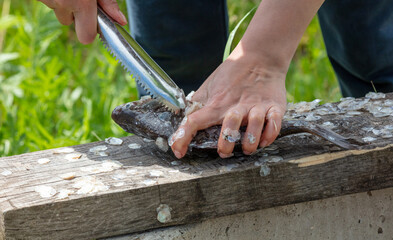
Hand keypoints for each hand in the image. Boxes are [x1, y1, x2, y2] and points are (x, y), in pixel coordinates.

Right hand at [38, 0, 126, 43]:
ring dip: (63, 2)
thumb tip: (121, 22)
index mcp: (81, 3)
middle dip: (74, 14)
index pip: (86, 37)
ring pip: (58, 10)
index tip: (94, 22)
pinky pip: (48, 0)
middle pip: (68, 22)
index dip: (90, 31)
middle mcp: (62, 4)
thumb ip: (108, 3)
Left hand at [170, 44, 286, 157]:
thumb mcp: (210, 85)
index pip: (194, 120)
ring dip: (250, 141)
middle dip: (225, 143)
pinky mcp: (274, 106)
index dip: (183, 137)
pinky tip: (264, 141)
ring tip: (247, 150)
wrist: (260, 57)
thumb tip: (182, 116)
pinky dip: (270, 134)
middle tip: (223, 153)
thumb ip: (198, 102)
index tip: (177, 152)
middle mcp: (236, 106)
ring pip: (254, 124)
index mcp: (217, 103)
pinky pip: (274, 122)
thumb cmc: (232, 74)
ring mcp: (256, 106)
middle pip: (229, 125)